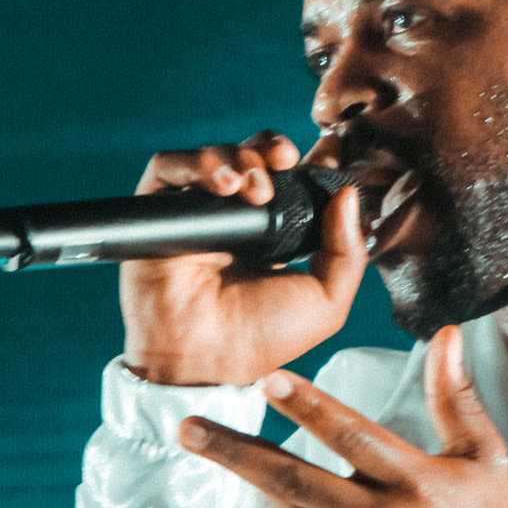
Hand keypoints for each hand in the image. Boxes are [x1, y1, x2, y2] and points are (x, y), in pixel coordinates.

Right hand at [117, 128, 366, 387]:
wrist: (209, 359)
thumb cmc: (263, 338)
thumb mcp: (326, 301)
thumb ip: (348, 250)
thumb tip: (348, 195)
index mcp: (274, 231)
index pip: (290, 177)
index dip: (307, 159)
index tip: (326, 153)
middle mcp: (234, 216)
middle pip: (254, 156)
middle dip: (272, 147)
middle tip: (285, 160)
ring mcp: (196, 212)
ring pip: (216, 155)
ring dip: (240, 157)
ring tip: (254, 187)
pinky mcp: (159, 212)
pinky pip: (170, 165)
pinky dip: (197, 162)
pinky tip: (223, 186)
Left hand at [177, 325, 507, 507]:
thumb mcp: (483, 456)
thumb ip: (455, 395)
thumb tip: (445, 333)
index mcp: (409, 477)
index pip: (351, 435)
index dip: (309, 407)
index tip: (268, 380)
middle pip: (296, 479)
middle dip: (239, 451)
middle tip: (188, 425)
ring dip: (243, 502)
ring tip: (200, 456)